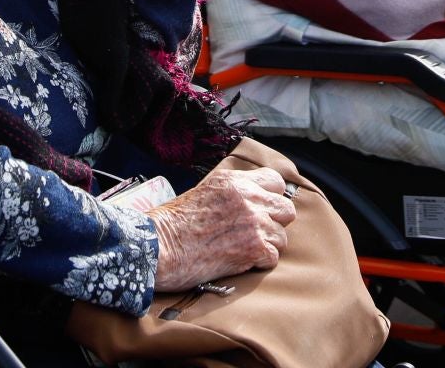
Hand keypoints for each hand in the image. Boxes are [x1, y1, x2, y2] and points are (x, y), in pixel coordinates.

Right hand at [147, 166, 296, 290]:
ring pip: (281, 236)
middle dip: (274, 223)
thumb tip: (251, 201)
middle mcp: (248, 197)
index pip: (276, 182)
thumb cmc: (173, 224)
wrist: (158, 247)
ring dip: (267, 246)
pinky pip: (273, 257)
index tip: (263, 210)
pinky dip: (259, 263)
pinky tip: (240, 262)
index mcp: (234, 181)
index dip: (271, 198)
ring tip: (244, 250)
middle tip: (256, 233)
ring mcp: (253, 222)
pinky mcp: (253, 248)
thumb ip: (232, 193)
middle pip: (286, 210)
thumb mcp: (204, 192)